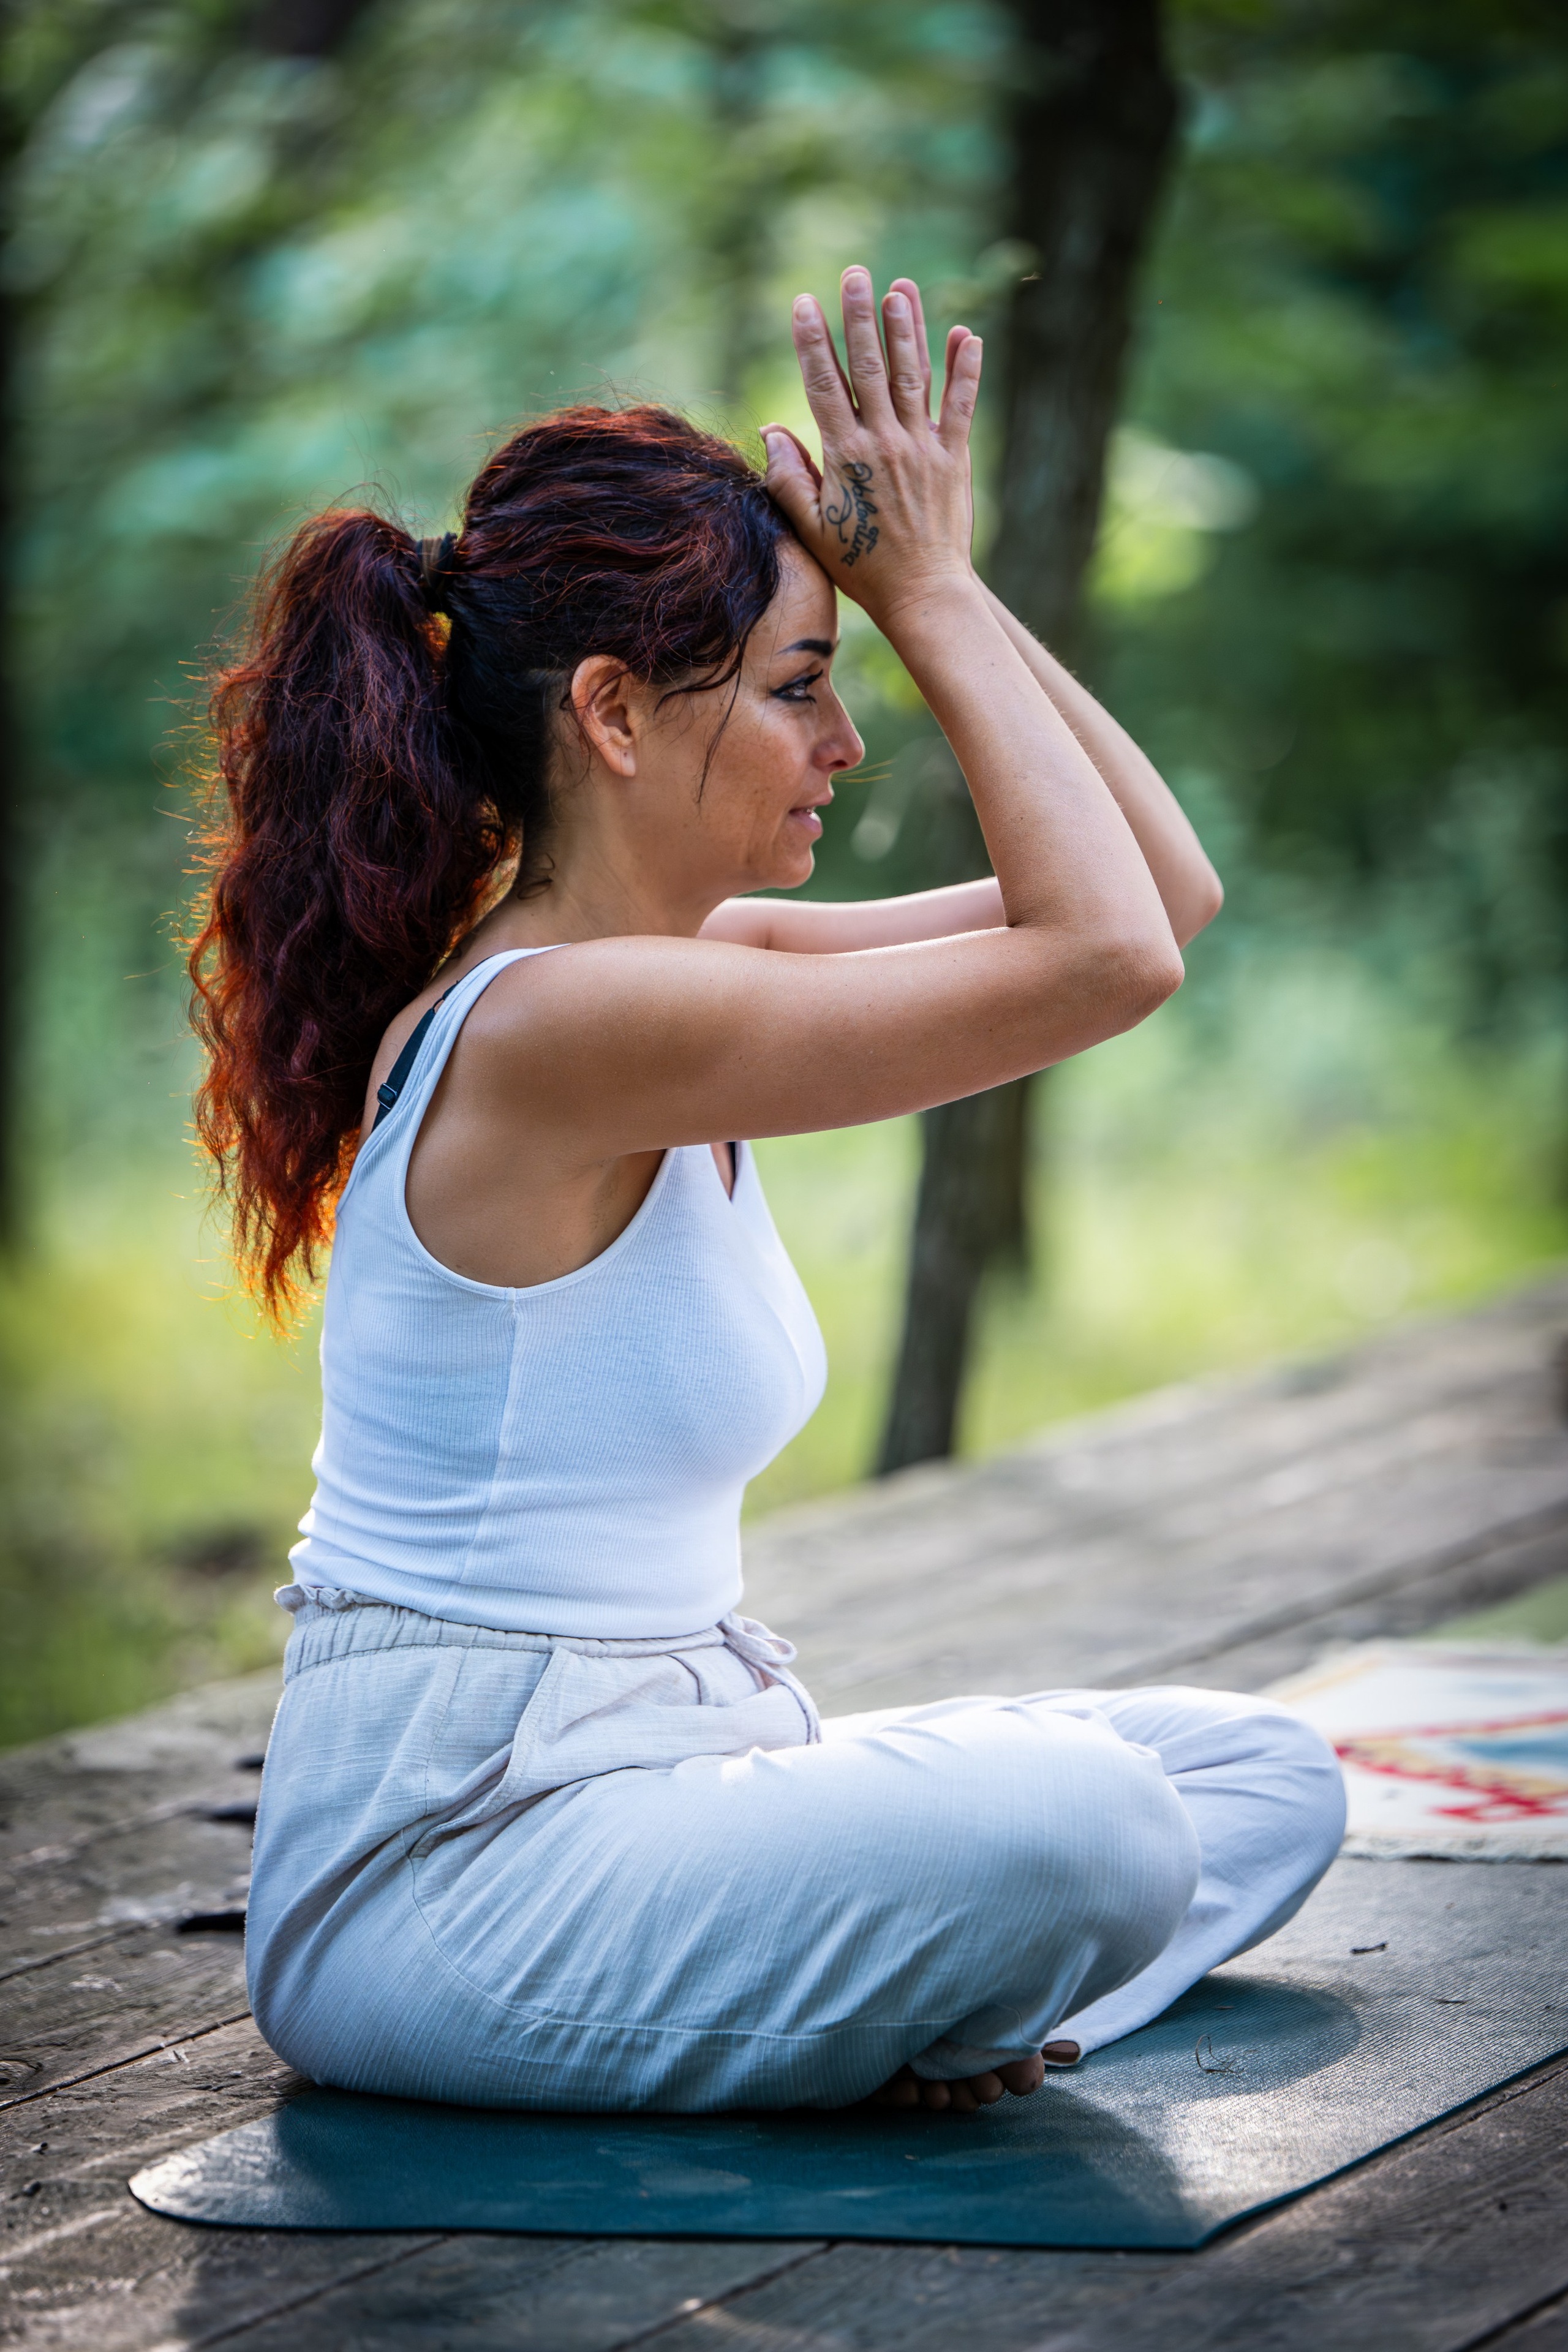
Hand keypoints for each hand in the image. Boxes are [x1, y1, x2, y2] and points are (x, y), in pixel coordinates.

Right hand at [760, 267, 981, 630]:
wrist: (922, 595)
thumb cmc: (861, 567)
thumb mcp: (811, 529)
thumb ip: (788, 479)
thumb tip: (772, 432)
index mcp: (846, 456)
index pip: (824, 385)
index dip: (812, 341)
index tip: (804, 302)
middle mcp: (885, 443)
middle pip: (870, 366)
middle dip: (861, 316)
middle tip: (856, 273)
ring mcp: (924, 448)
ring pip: (914, 376)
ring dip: (908, 328)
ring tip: (901, 287)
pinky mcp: (955, 458)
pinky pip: (962, 405)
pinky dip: (966, 369)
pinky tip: (966, 334)